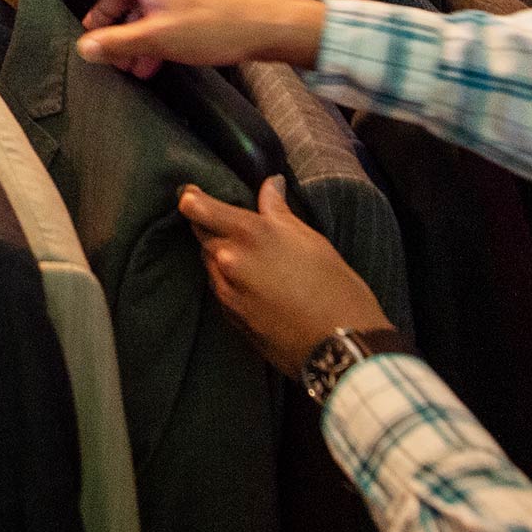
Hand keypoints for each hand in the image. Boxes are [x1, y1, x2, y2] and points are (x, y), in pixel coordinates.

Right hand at [65, 0, 326, 73]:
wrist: (266, 24)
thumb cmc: (212, 26)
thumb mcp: (157, 38)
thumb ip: (118, 43)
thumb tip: (84, 46)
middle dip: (110, 19)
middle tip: (98, 40)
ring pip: (148, 7)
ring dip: (134, 34)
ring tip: (128, 64)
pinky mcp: (202, 0)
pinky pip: (168, 14)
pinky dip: (156, 34)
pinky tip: (156, 60)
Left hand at [177, 176, 395, 375]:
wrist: (340, 347)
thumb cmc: (335, 288)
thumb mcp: (311, 240)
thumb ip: (279, 211)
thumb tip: (270, 184)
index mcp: (249, 234)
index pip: (197, 208)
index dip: (191, 197)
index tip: (191, 192)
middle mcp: (228, 261)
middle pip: (201, 235)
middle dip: (211, 227)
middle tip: (233, 225)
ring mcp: (225, 292)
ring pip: (209, 263)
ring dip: (221, 255)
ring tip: (252, 258)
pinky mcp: (229, 317)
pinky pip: (220, 289)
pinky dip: (229, 281)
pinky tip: (255, 284)